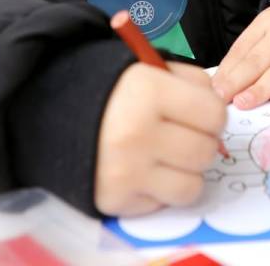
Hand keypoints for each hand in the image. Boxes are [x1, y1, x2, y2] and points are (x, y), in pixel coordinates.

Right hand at [94, 62, 226, 216]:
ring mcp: (126, 171)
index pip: (214, 115)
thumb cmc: (108, 89)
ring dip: (185, 171)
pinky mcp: (117, 200)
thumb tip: (220, 113)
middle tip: (183, 136)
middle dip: (201, 143)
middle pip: (206, 152)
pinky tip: (143, 170)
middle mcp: (136, 133)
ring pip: (192, 185)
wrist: (50, 114)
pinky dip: (160, 189)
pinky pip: (164, 202)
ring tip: (166, 155)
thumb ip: (189, 82)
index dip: (211, 114)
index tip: (199, 113)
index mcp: (147, 91)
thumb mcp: (146, 67)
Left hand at [212, 0, 269, 109]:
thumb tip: (223, 82)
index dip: (229, 71)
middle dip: (241, 81)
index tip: (216, 90)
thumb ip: (247, 54)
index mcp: (268, 22)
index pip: (244, 48)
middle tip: (225, 98)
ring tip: (245, 102)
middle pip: (261, 58)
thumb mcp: (268, 30)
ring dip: (263, 87)